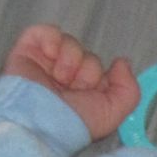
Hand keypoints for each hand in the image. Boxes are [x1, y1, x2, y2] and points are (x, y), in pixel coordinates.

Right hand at [3, 24, 140, 141]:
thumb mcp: (112, 113)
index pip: (98, 70)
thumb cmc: (72, 124)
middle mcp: (63, 79)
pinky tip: (51, 55)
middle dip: (85, 71)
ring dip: (70, 59)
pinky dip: (52, 39)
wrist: (42, 121)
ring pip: (70, 43)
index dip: (98, 78)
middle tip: (72, 88)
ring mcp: (45, 65)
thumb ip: (128, 89)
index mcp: (80, 94)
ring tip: (59, 78)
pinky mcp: (27, 52)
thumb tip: (122, 63)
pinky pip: (46, 31)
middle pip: (86, 55)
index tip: (90, 93)